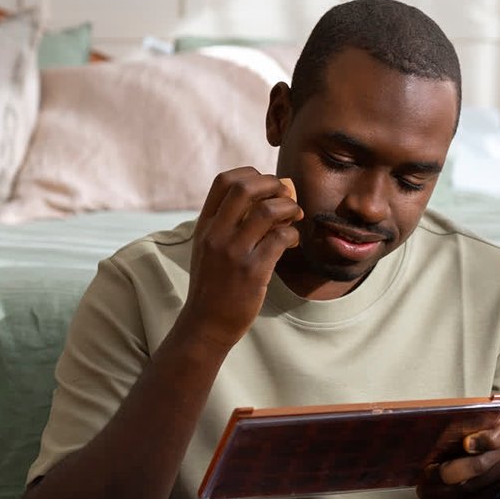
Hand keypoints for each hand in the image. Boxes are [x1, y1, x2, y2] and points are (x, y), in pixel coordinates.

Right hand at [177, 168, 302, 350]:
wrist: (206, 324)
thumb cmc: (214, 284)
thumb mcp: (210, 248)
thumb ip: (230, 222)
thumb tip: (269, 193)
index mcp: (205, 225)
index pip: (225, 181)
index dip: (251, 174)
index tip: (266, 187)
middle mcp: (216, 234)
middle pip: (246, 187)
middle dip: (273, 185)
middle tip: (286, 197)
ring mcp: (234, 252)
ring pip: (267, 210)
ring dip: (289, 208)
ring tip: (294, 217)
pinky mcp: (253, 271)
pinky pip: (281, 238)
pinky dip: (293, 234)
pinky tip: (293, 241)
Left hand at [417, 411, 499, 498]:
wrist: (479, 443)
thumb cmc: (471, 427)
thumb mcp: (469, 418)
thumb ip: (461, 422)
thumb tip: (434, 430)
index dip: (484, 440)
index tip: (465, 443)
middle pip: (481, 465)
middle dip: (451, 471)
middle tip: (428, 472)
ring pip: (474, 487)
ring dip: (445, 490)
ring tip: (424, 487)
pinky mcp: (499, 492)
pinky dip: (452, 498)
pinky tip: (435, 493)